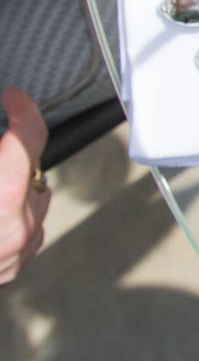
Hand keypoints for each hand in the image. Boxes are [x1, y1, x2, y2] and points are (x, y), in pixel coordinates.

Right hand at [0, 88, 50, 284]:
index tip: (12, 96)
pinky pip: (27, 223)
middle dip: (7, 150)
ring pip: (33, 193)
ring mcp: (18, 247)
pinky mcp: (14, 264)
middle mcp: (17, 224)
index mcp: (2, 196)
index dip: (21, 108)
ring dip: (12, 181)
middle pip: (29, 164)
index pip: (28, 136)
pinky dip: (11, 211)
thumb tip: (0, 135)